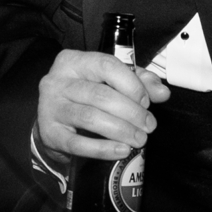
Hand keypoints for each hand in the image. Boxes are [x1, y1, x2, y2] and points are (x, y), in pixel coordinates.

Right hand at [34, 49, 167, 164]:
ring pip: (90, 117)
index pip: (106, 65)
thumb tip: (162, 93)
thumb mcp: (109, 81)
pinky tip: (121, 151)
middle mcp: (57, 81)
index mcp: (74, 61)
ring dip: (120, 130)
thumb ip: (138, 82)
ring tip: (139, 139)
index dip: (131, 84)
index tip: (147, 102)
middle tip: (148, 126)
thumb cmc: (86, 95)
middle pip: (100, 95)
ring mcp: (50, 107)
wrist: (53, 120)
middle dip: (131, 112)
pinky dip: (102, 149)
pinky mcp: (49, 133)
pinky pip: (77, 144)